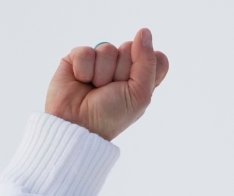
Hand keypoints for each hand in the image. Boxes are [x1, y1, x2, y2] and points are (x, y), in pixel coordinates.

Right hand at [45, 28, 168, 140]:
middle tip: (111, 90)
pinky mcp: (77, 58)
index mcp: (142, 78)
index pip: (156, 57)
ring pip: (108, 49)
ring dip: (102, 73)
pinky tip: (81, 81)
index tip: (136, 84)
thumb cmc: (111, 115)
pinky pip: (86, 51)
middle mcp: (122, 67)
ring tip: (95, 88)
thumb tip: (144, 31)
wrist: (78, 124)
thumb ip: (147, 61)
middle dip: (121, 72)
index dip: (147, 66)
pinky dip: (83, 69)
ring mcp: (100, 61)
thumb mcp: (139, 93)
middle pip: (130, 48)